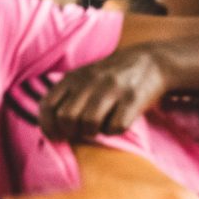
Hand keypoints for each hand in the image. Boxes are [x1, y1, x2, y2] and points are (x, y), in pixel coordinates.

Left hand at [38, 48, 167, 140]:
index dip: (48, 126)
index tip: (56, 137)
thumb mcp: (83, 79)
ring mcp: (112, 89)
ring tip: (99, 127)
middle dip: (71, 132)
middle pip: (67, 118)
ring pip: (89, 123)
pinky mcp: (133, 98)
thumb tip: (50, 129)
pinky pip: (116, 126)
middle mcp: (90, 81)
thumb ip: (66, 97)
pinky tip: (117, 123)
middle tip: (81, 132)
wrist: (151, 61)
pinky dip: (114, 131)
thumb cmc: (110, 77)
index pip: (48, 105)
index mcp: (72, 77)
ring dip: (93, 133)